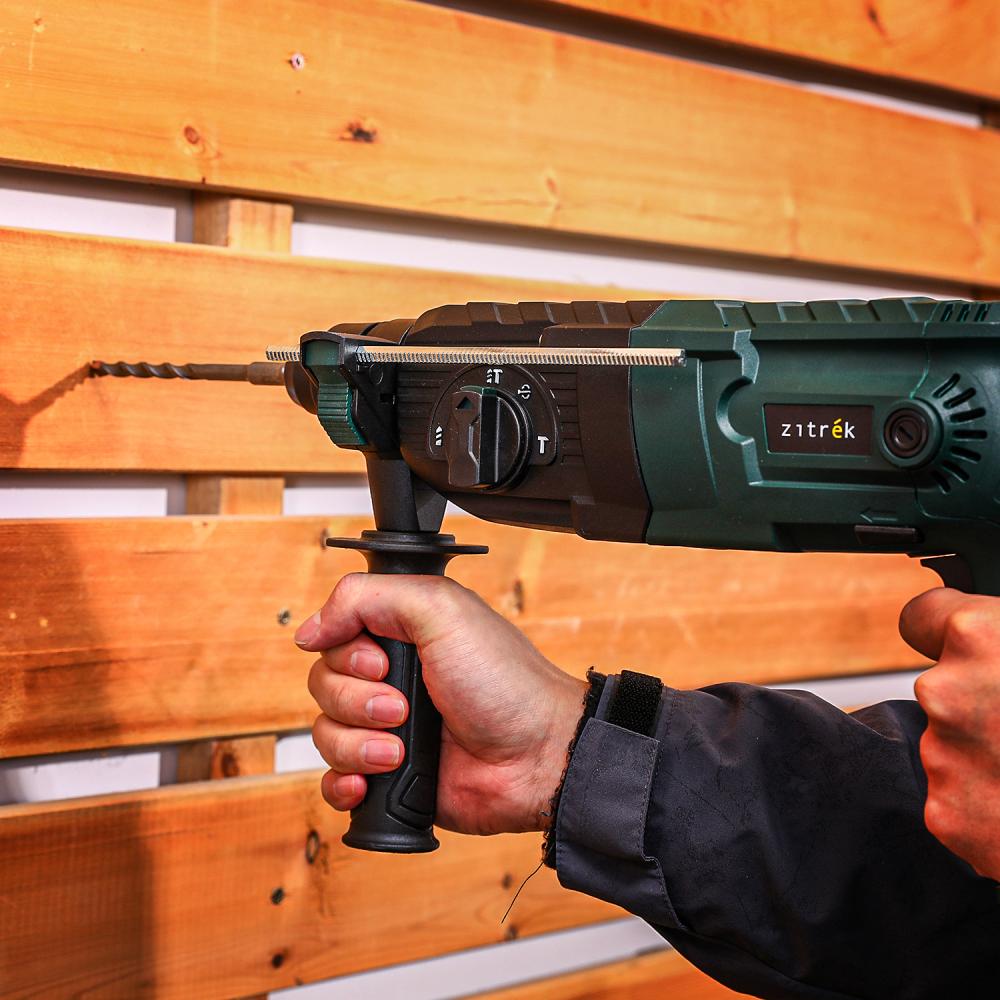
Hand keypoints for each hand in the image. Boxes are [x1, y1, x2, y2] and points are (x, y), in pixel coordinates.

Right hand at [295, 574, 585, 835]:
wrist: (537, 758)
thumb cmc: (505, 682)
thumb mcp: (441, 609)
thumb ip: (368, 597)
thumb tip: (311, 627)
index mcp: (401, 635)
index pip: (333, 636)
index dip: (347, 653)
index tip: (381, 662)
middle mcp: (391, 679)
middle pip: (323, 685)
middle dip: (357, 701)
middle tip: (403, 706)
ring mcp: (388, 729)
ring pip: (325, 734)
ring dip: (359, 743)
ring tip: (401, 748)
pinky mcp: (389, 776)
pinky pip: (335, 781)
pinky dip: (347, 782)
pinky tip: (376, 778)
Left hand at [900, 589, 999, 879]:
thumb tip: (996, 650)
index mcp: (976, 637)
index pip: (922, 618)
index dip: (942, 633)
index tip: (957, 646)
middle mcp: (943, 692)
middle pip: (943, 693)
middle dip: (981, 708)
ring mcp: (942, 756)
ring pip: (952, 750)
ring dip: (989, 760)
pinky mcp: (946, 814)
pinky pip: (960, 803)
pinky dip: (990, 810)